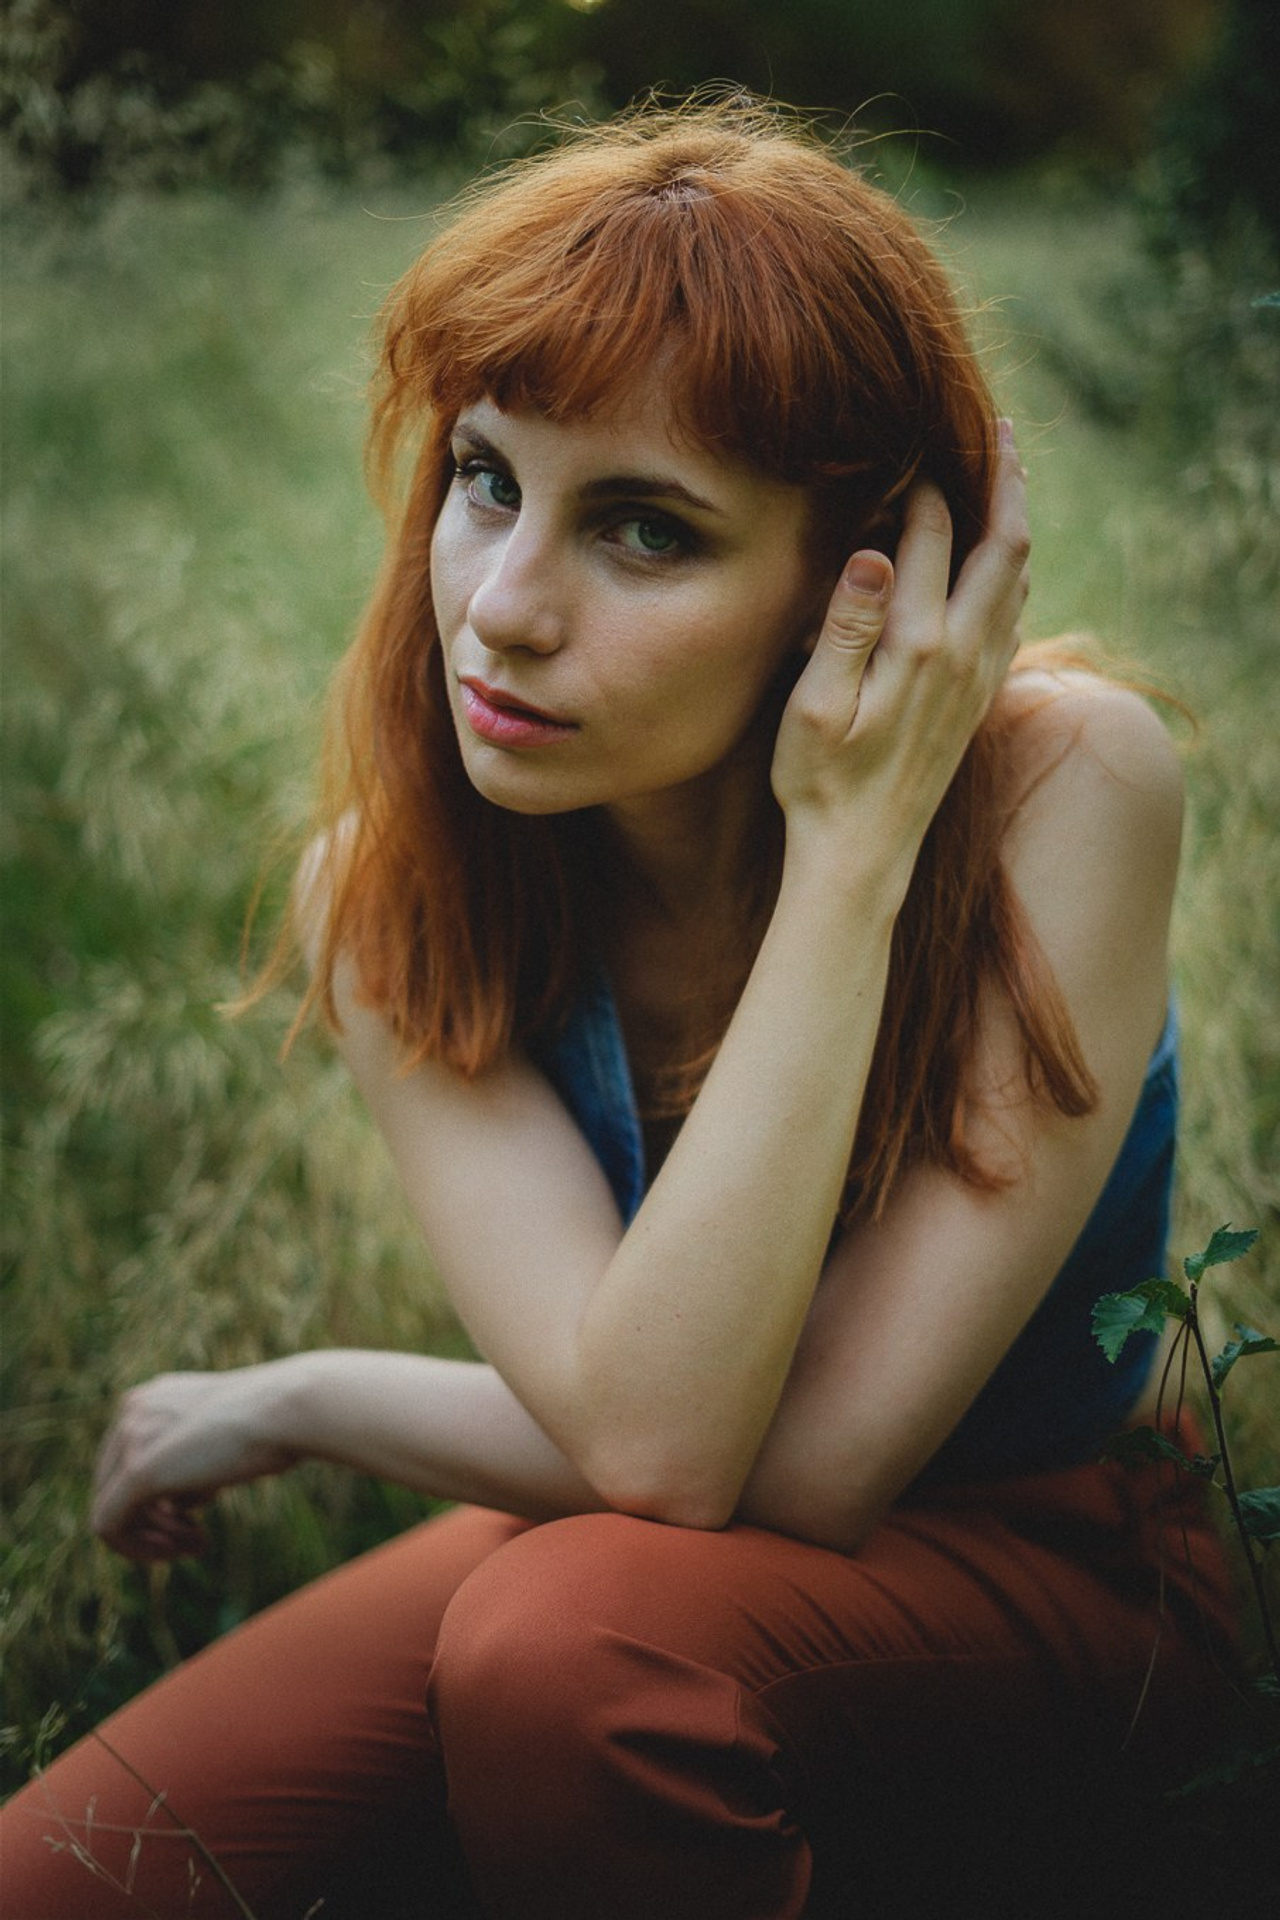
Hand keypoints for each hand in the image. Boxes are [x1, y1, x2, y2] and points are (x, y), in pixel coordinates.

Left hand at [91, 1366, 298, 1560]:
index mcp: (153, 1396)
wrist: (289, 1409)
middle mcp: (134, 1410)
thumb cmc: (276, 1421)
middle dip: (154, 1522)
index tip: (193, 1521)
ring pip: (111, 1508)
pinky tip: (182, 1551)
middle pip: (115, 1485)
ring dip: (151, 1539)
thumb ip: (194, 1456)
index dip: (155, 1500)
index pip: (127, 1461)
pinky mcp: (140, 1470)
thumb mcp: (224, 1434)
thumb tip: (176, 1504)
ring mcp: (133, 1437)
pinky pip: (109, 1524)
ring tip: (195, 1546)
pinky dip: (137, 1549)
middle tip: (195, 1541)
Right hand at [771, 424, 1028, 888]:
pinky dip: (1012, 570)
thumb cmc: (819, 783)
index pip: (933, 537)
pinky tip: (999, 561)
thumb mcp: (814, 706)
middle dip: (1005, 481)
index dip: (923, 485)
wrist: (862, 854)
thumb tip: (872, 552)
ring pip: (1018, 577)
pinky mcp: (980, 697)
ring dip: (1016, 522)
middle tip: (1001, 429)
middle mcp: (965, 654)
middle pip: (1005, 544)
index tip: (908, 446)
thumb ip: (846, 627)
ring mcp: (980, 677)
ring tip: (1006, 479)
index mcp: (920, 646)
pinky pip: (1014, 614)